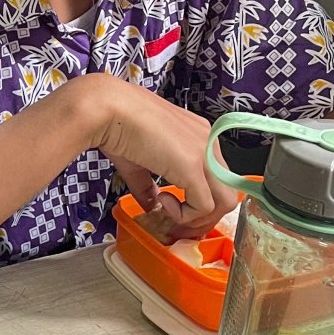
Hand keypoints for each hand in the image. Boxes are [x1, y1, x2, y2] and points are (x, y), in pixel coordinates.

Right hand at [75, 75, 240, 237]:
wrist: (106, 109)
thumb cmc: (115, 125)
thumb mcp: (137, 161)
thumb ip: (148, 186)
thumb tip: (150, 206)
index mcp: (199, 136)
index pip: (216, 179)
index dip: (200, 203)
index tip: (175, 213)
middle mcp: (209, 142)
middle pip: (227, 193)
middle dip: (204, 217)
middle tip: (177, 225)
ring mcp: (205, 153)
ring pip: (225, 202)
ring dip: (197, 218)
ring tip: (168, 212)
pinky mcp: (193, 166)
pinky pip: (203, 206)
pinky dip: (184, 215)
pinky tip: (162, 201)